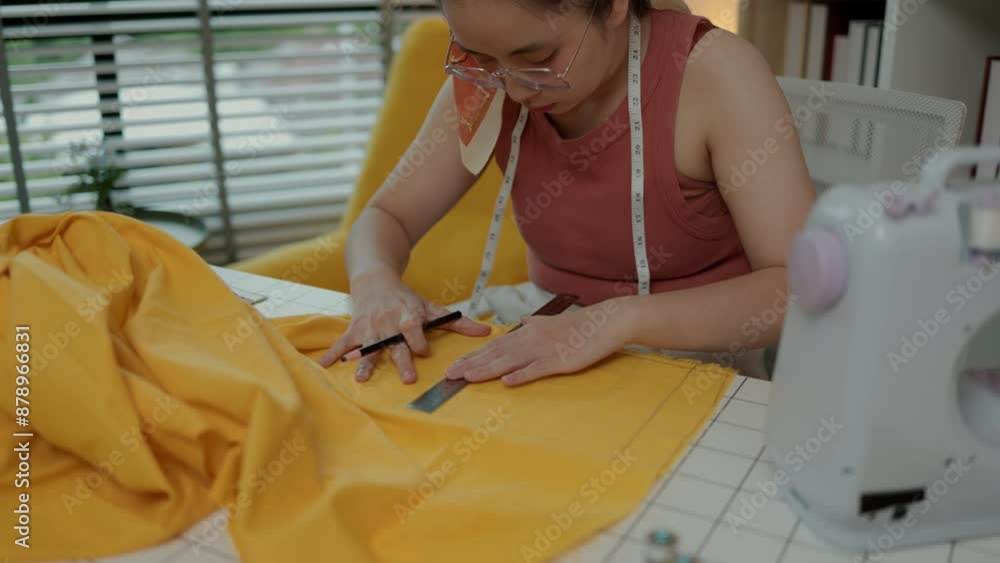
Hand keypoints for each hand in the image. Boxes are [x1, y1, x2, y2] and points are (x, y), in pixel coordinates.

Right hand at [318, 273, 491, 382]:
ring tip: (362, 379)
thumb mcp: (431, 307)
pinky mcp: (354, 329)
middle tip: (407, 378)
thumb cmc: (407, 298)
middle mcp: (388, 323)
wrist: (375, 279)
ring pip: (367, 347)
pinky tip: (324, 366)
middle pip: (395, 343)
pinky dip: (332, 354)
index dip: (417, 337)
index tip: (422, 349)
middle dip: (399, 360)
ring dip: (364, 362)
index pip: (414, 326)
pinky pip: (342, 342)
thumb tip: (488, 331)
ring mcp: (369, 327)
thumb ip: (457, 322)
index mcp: (408, 316)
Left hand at [443, 299, 632, 386]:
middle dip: (470, 364)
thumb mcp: (551, 321)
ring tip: (467, 377)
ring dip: (487, 369)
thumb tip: (521, 320)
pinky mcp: (560, 361)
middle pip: (495, 353)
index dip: (472, 356)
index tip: (454, 365)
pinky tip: (507, 381)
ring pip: (510, 361)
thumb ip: (533, 323)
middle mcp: (530, 339)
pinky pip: (537, 369)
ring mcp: (544, 350)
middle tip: (449, 374)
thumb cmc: (579, 325)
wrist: (605, 322)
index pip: (494, 346)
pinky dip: (522, 375)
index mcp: (527, 332)